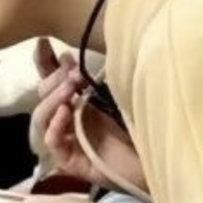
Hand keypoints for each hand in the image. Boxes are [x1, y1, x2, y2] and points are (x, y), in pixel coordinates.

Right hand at [30, 41, 143, 189]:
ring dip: (53, 99)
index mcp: (78, 101)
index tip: (43, 42)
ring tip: (70, 88)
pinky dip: (55, 126)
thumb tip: (77, 53)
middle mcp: (69, 119)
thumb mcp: (120, 93)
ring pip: (42, 117)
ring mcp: (67, 141)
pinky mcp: (70, 161)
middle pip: (43, 95)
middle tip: (74, 72)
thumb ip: (98, 76)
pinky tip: (66, 112)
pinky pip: (52, 142)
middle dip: (54, 79)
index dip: (44, 60)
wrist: (161, 160)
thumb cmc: (143, 127)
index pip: (51, 79)